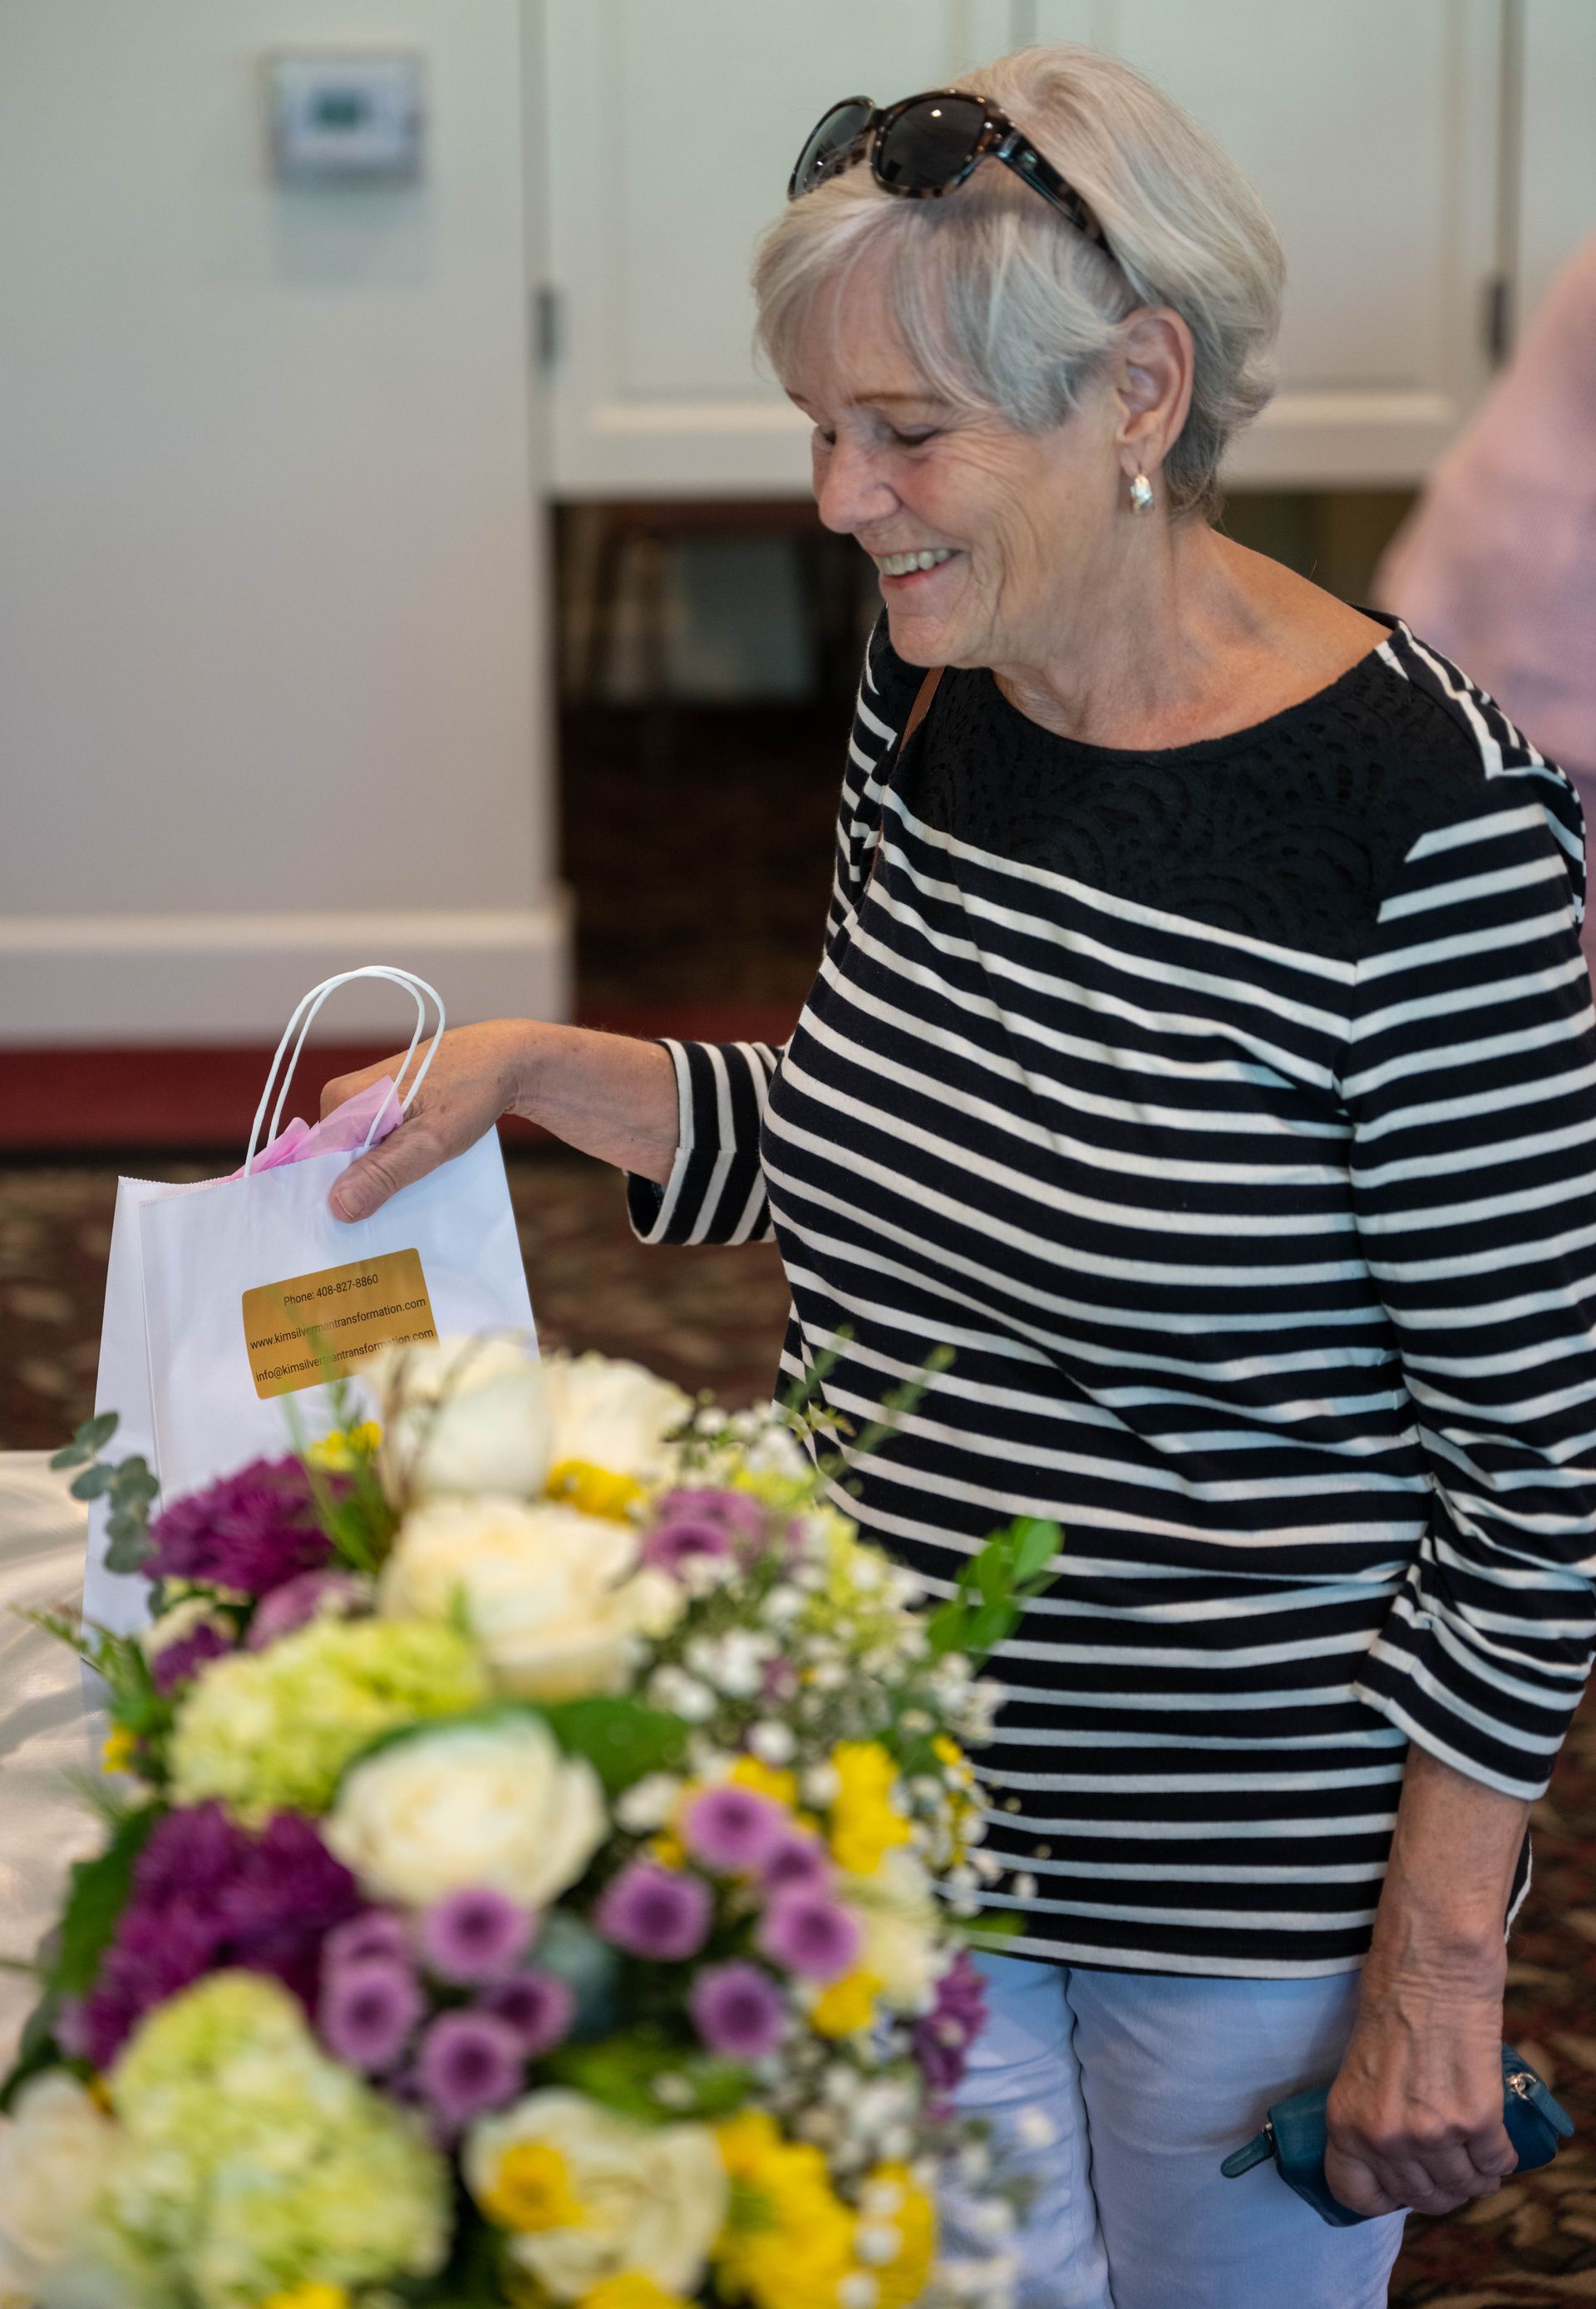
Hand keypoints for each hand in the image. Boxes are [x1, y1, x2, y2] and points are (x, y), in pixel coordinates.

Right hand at [321, 1021, 532, 1220]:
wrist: (502, 1061)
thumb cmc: (470, 1094)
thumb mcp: (432, 1141)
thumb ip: (385, 1173)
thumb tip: (338, 1206)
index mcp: (344, 1100)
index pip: (317, 1163)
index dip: (334, 1198)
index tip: (351, 1232)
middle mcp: (344, 1098)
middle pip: (335, 1162)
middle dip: (356, 1193)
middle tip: (379, 1227)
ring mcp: (361, 1102)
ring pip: (356, 1158)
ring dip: (375, 1183)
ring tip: (396, 1210)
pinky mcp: (380, 1108)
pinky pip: (372, 1147)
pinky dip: (388, 1167)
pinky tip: (407, 1186)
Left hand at [1325, 1945, 1516, 2215]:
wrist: (1430, 1966)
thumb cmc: (1392, 2006)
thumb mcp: (1359, 2070)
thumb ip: (1371, 2120)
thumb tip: (1396, 2165)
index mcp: (1346, 2123)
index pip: (1356, 2195)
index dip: (1382, 2198)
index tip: (1398, 2189)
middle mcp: (1386, 2137)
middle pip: (1419, 2197)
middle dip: (1437, 2188)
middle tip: (1447, 2168)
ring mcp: (1432, 2133)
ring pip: (1462, 2187)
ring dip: (1473, 2179)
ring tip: (1475, 2158)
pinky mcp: (1476, 2121)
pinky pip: (1495, 2164)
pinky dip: (1499, 2159)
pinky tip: (1494, 2142)